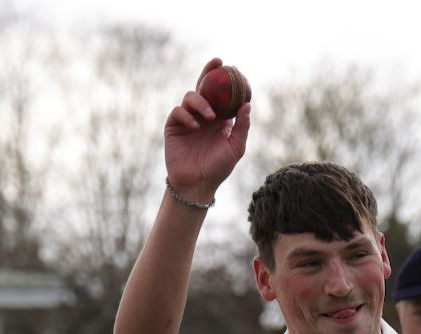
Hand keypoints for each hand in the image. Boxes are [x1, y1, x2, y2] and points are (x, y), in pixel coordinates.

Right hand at [164, 58, 250, 204]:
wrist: (197, 184)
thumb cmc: (218, 168)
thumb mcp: (236, 147)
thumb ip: (242, 126)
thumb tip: (247, 104)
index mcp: (220, 117)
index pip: (222, 93)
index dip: (226, 80)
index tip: (234, 69)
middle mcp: (203, 114)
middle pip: (204, 86)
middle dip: (209, 72)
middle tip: (217, 62)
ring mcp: (187, 119)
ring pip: (190, 96)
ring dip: (201, 102)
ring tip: (210, 117)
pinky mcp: (173, 126)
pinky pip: (178, 112)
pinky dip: (187, 115)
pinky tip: (195, 125)